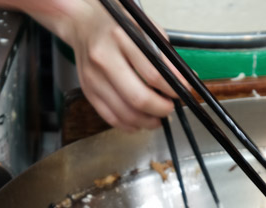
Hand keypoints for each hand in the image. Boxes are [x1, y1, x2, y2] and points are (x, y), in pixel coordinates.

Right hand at [37, 0, 182, 130]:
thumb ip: (163, 55)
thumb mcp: (144, 29)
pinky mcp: (88, 91)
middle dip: (160, 109)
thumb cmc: (115, 25)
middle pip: (138, 98)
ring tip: (157, 118)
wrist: (83, 23)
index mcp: (122, 40)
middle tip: (169, 108)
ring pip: (125, 113)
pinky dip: (128, 125)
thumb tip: (182, 81)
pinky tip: (139, 122)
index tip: (181, 92)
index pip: (153, 74)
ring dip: (146, 121)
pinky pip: (110, 117)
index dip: (171, 89)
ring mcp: (94, 78)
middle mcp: (104, 59)